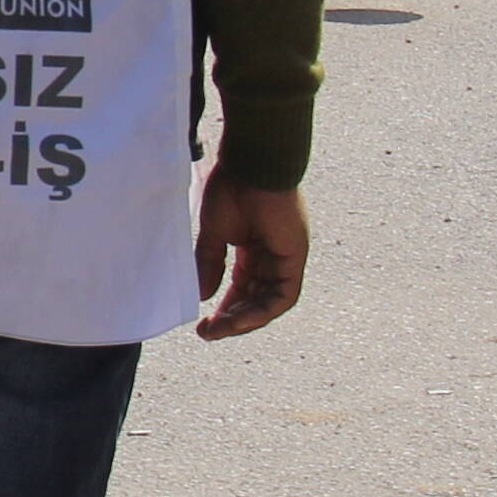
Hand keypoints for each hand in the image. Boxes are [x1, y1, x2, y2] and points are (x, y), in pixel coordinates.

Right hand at [192, 169, 308, 339]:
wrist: (252, 163)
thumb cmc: (232, 187)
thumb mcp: (214, 232)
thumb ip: (209, 263)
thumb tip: (201, 295)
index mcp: (254, 247)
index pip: (244, 286)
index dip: (226, 306)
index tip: (205, 323)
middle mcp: (273, 255)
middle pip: (257, 298)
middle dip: (232, 319)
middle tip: (208, 333)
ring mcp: (286, 257)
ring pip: (270, 302)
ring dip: (245, 320)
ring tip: (219, 329)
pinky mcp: (295, 257)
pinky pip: (283, 295)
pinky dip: (262, 311)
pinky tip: (238, 319)